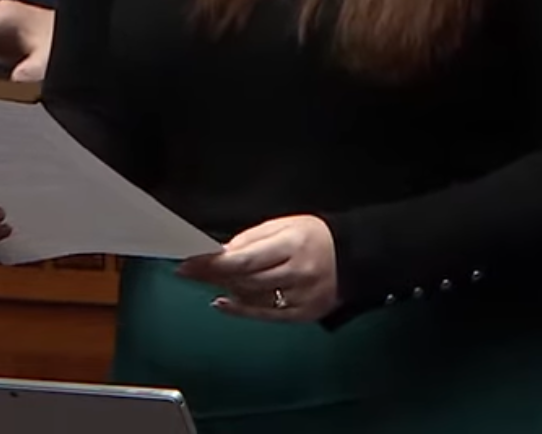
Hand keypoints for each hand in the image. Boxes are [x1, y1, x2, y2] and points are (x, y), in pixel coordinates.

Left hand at [175, 215, 337, 322]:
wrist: (354, 256)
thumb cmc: (314, 237)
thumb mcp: (285, 225)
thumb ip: (252, 238)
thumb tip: (220, 253)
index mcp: (293, 244)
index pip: (244, 259)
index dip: (212, 264)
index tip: (187, 264)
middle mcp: (298, 273)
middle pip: (245, 280)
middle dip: (213, 276)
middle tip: (189, 272)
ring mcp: (302, 297)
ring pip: (253, 297)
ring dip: (227, 288)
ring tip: (212, 279)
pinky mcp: (304, 314)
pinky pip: (265, 316)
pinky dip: (241, 310)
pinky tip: (224, 302)